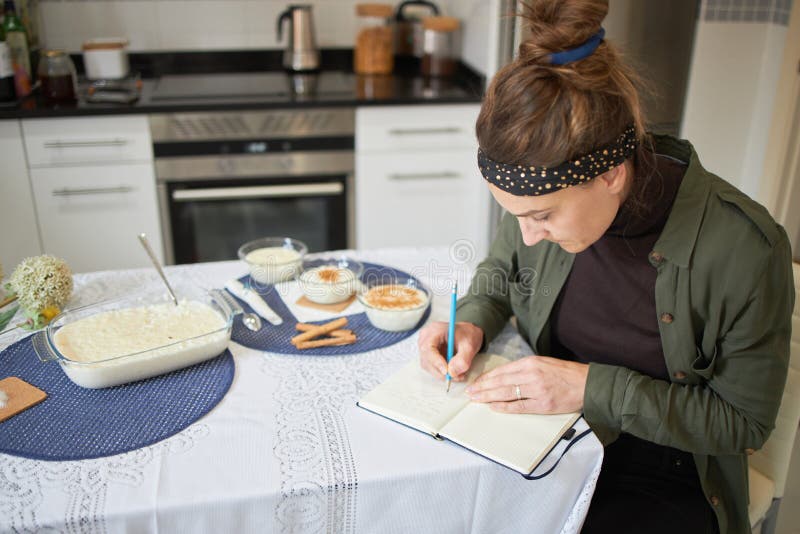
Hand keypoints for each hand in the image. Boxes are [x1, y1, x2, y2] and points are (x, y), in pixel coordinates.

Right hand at [418, 321, 483, 381]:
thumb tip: (452, 372)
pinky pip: (432, 368)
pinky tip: (453, 371)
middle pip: (426, 359)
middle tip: (456, 376)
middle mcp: (426, 338)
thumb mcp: (469, 345)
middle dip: (441, 371)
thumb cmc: (467, 335)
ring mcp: (425, 347)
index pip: (428, 348)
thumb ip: (463, 359)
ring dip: (442, 374)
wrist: (467, 335)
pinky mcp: (428, 356)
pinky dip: (442, 373)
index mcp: (434, 330)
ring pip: (428, 366)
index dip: (436, 361)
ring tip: (458, 374)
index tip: (447, 372)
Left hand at [465, 355, 587, 413]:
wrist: (586, 383)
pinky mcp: (543, 404)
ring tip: (476, 399)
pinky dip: (504, 407)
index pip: (502, 370)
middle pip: (500, 382)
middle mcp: (532, 374)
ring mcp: (537, 390)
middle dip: (482, 387)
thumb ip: (524, 368)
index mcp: (531, 362)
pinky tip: (493, 407)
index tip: (476, 382)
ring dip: (488, 397)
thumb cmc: (565, 373)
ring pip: (506, 393)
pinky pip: (519, 407)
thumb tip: (504, 376)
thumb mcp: (543, 363)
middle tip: (469, 392)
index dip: (486, 377)